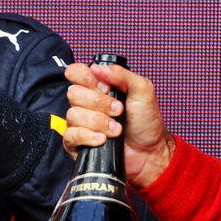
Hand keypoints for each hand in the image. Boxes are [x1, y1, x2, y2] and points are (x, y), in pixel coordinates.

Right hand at [61, 60, 173, 189]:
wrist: (149, 152)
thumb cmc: (146, 122)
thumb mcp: (143, 91)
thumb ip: (122, 75)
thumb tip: (97, 68)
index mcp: (99, 87)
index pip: (76, 72)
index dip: (86, 78)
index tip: (106, 87)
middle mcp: (86, 103)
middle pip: (74, 93)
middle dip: (99, 103)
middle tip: (118, 110)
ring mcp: (80, 123)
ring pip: (73, 114)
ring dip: (98, 122)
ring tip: (116, 129)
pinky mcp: (77, 142)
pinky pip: (71, 135)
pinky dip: (88, 136)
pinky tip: (103, 139)